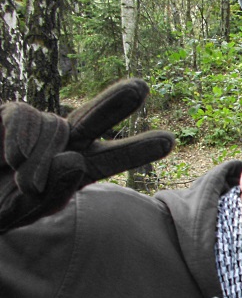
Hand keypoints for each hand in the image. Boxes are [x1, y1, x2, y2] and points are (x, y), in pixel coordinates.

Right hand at [0, 78, 174, 230]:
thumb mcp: (25, 210)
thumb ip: (53, 191)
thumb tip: (74, 160)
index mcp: (80, 169)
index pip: (114, 157)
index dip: (138, 149)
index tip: (168, 140)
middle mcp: (65, 143)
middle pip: (95, 117)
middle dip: (116, 102)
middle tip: (140, 88)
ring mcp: (39, 128)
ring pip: (55, 126)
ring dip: (42, 157)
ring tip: (24, 184)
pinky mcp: (11, 115)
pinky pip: (25, 116)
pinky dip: (21, 137)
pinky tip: (12, 159)